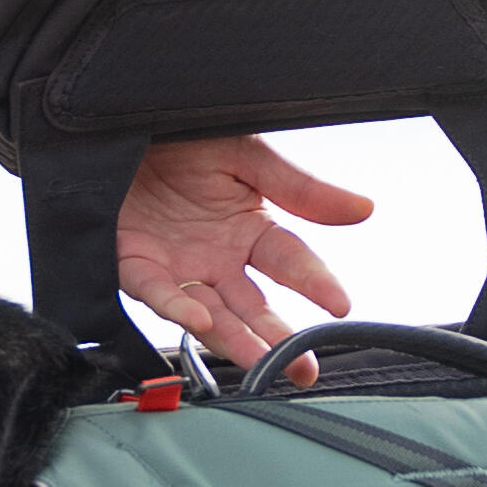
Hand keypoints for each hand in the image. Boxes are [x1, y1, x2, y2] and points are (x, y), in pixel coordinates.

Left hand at [119, 134, 374, 368]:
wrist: (121, 117)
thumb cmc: (185, 130)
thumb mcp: (248, 152)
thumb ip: (301, 189)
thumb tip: (364, 207)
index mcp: (250, 228)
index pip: (292, 262)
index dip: (316, 283)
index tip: (340, 307)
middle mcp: (217, 257)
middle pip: (254, 306)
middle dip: (279, 340)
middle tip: (304, 369)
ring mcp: (178, 266)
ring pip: (211, 314)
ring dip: (235, 340)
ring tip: (261, 364)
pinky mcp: (134, 264)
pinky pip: (155, 292)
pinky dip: (176, 308)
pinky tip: (199, 320)